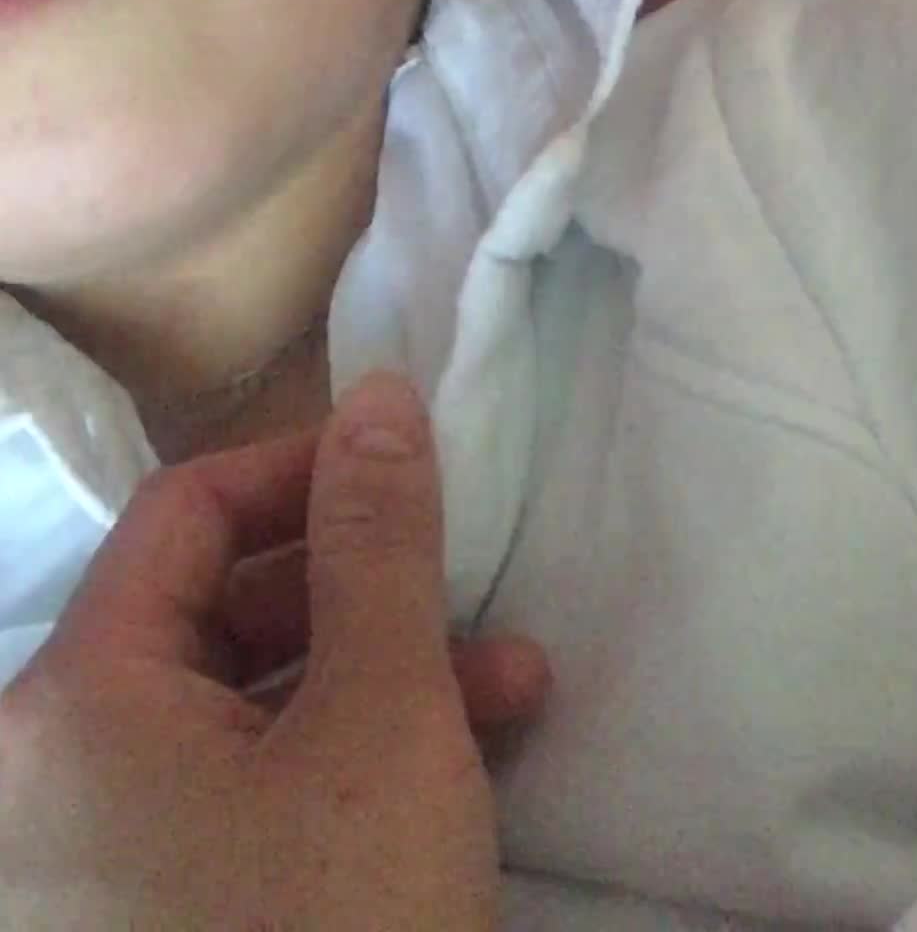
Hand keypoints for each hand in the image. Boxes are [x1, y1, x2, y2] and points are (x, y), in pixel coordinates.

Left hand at [0, 372, 548, 930]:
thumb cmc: (337, 931)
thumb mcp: (380, 723)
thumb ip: (378, 543)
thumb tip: (375, 391)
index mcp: (73, 701)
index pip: (185, 511)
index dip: (307, 469)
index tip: (415, 466)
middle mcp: (52, 772)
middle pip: (217, 616)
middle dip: (368, 598)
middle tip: (479, 596)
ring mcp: (96, 864)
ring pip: (246, 716)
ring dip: (381, 688)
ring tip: (512, 693)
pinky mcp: (153, 923)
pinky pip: (241, 805)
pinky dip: (344, 775)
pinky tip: (461, 776)